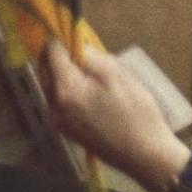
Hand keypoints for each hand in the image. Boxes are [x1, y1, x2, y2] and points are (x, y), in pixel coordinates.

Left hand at [40, 41, 185, 188]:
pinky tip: (93, 94)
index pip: (50, 52)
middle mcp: (54, 106)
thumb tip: (73, 42)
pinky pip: (61, 101)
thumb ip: (89, 56)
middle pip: (46, 68)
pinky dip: (70, 90)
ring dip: (66, 73)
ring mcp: (58, 120)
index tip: (77, 35)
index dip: (63, 39)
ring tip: (95, 76)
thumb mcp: (116, 75)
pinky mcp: (66, 130)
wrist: (145, 156)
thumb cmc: (136, 113)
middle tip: (88, 54)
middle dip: (62, 56)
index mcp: (65, 90)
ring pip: (53, 84)